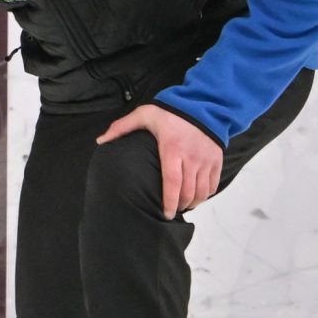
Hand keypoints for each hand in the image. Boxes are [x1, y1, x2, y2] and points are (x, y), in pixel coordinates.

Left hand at [96, 104, 221, 218]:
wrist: (203, 103)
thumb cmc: (170, 112)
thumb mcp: (144, 114)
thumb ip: (122, 127)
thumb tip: (100, 141)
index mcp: (172, 150)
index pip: (172, 183)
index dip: (169, 202)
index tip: (165, 214)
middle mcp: (192, 157)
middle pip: (187, 192)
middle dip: (180, 206)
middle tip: (171, 211)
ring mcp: (206, 160)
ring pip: (202, 191)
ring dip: (192, 203)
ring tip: (183, 205)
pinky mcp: (217, 160)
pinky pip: (213, 184)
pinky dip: (205, 194)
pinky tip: (196, 196)